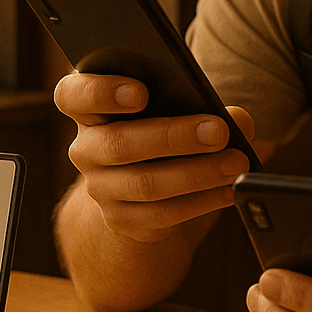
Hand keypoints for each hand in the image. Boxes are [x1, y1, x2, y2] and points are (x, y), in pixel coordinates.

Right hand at [55, 73, 268, 243]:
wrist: (143, 175)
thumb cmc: (160, 123)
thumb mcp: (172, 104)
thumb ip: (201, 102)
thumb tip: (238, 119)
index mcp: (88, 107)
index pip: (72, 95)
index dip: (100, 92)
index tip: (140, 92)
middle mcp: (85, 149)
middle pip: (119, 143)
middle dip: (174, 137)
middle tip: (218, 130)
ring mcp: (99, 188)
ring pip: (145, 184)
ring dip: (197, 174)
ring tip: (235, 163)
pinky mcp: (121, 220)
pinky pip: (161, 215)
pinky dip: (201, 202)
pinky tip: (229, 190)